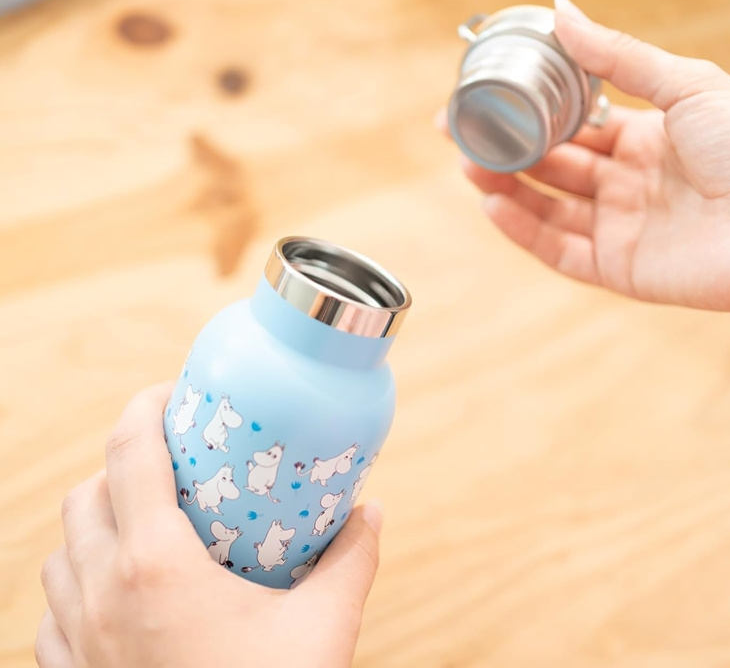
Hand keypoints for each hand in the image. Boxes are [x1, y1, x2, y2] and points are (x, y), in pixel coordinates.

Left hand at [37, 382, 381, 667]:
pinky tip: (117, 595)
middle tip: (169, 460)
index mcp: (154, 567)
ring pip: (60, 552)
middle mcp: (100, 596)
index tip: (170, 394)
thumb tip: (371, 512)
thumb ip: (351, 561)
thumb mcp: (323, 630)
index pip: (131, 454)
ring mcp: (76, 643)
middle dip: (121, 462)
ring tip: (143, 521)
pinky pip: (52, 613)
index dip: (144, 408)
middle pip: (86, 494)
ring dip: (94, 522)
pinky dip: (77, 584)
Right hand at [440, 0, 729, 338]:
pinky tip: (493, 206)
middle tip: (463, 135)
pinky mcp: (618, 267)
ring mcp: (621, 227)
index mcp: (644, 138)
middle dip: (507, 153)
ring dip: (505, 189)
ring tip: (469, 166)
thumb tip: (560, 10)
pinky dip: (523, 230)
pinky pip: (559, 249)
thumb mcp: (685, 84)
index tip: (489, 101)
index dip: (530, 116)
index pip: (573, 127)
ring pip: (548, 208)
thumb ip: (617, 55)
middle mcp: (627, 183)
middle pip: (552, 168)